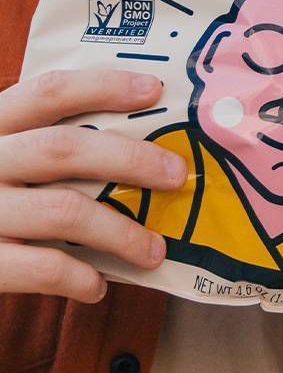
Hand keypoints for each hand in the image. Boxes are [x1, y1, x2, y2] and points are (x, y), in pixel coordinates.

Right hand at [0, 69, 183, 300]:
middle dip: (131, 159)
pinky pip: (37, 267)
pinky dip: (77, 276)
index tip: (154, 89)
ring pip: (63, 211)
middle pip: (65, 148)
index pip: (48, 91)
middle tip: (175, 175)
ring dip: (121, 233)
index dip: (103, 86)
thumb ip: (44, 141)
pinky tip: (97, 286)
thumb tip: (142, 140)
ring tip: (154, 250)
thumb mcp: (3, 151)